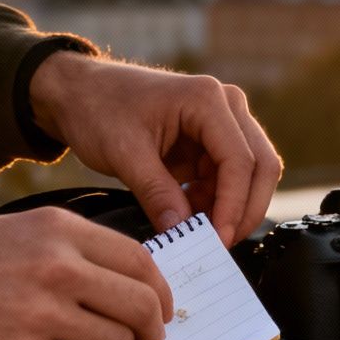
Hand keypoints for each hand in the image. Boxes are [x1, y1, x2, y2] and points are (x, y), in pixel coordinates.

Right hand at [0, 208, 173, 339]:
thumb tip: (122, 282)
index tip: (161, 310)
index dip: (161, 293)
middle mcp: (58, 268)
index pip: (141, 261)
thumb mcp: (14, 233)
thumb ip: (69, 251)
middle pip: (141, 306)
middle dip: (151, 332)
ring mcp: (43, 315)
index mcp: (59, 231)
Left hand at [29, 52, 283, 243]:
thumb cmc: (98, 108)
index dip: (233, 205)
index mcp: (208, 100)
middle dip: (244, 210)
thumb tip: (182, 232)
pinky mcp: (211, 143)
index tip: (217, 239)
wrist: (79, 94)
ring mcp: (222, 124)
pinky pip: (227, 180)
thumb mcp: (123, 153)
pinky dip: (215, 204)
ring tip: (197, 233)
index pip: (240, 161)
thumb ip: (156, 192)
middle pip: (260, 167)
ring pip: (249, 177)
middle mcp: (226, 107)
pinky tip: (190, 218)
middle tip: (220, 245)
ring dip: (229, 209)